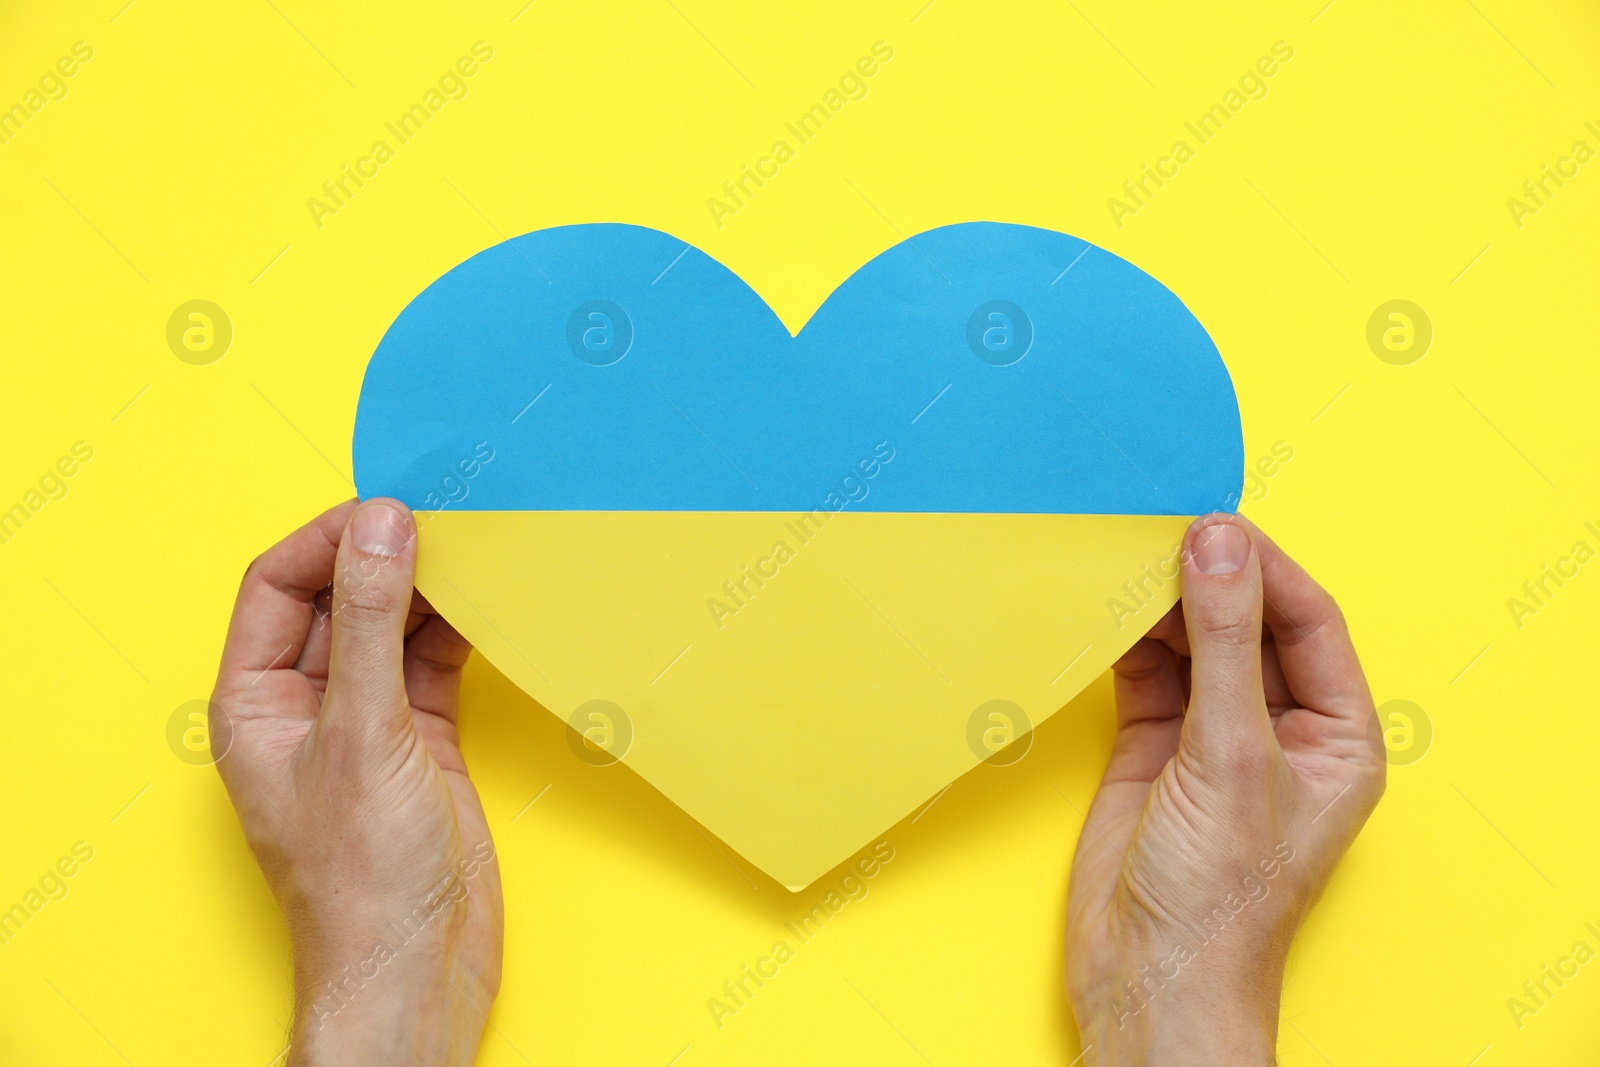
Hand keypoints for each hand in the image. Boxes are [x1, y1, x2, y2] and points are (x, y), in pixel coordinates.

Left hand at [210, 498, 502, 1066]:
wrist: (418, 970)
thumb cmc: (364, 879)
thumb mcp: (364, 734)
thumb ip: (368, 623)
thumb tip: (380, 524)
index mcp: (256, 701)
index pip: (277, 585)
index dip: (329, 538)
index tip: (390, 507)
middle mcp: (306, 703)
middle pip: (338, 597)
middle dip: (386, 555)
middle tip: (446, 517)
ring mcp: (367, 721)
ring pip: (392, 626)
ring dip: (430, 589)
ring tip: (477, 549)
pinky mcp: (422, 740)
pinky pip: (435, 662)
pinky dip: (463, 630)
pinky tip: (491, 604)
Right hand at [1064, 514, 1384, 1064]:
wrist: (1148, 976)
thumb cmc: (1219, 896)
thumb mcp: (1231, 755)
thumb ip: (1225, 643)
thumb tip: (1218, 544)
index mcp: (1336, 734)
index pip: (1309, 620)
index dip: (1264, 566)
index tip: (1211, 522)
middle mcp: (1280, 728)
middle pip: (1248, 623)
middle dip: (1207, 578)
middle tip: (1156, 529)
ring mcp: (1213, 737)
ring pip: (1192, 642)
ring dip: (1158, 604)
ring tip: (1120, 559)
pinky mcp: (1153, 747)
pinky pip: (1144, 672)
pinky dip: (1121, 639)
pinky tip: (1099, 608)